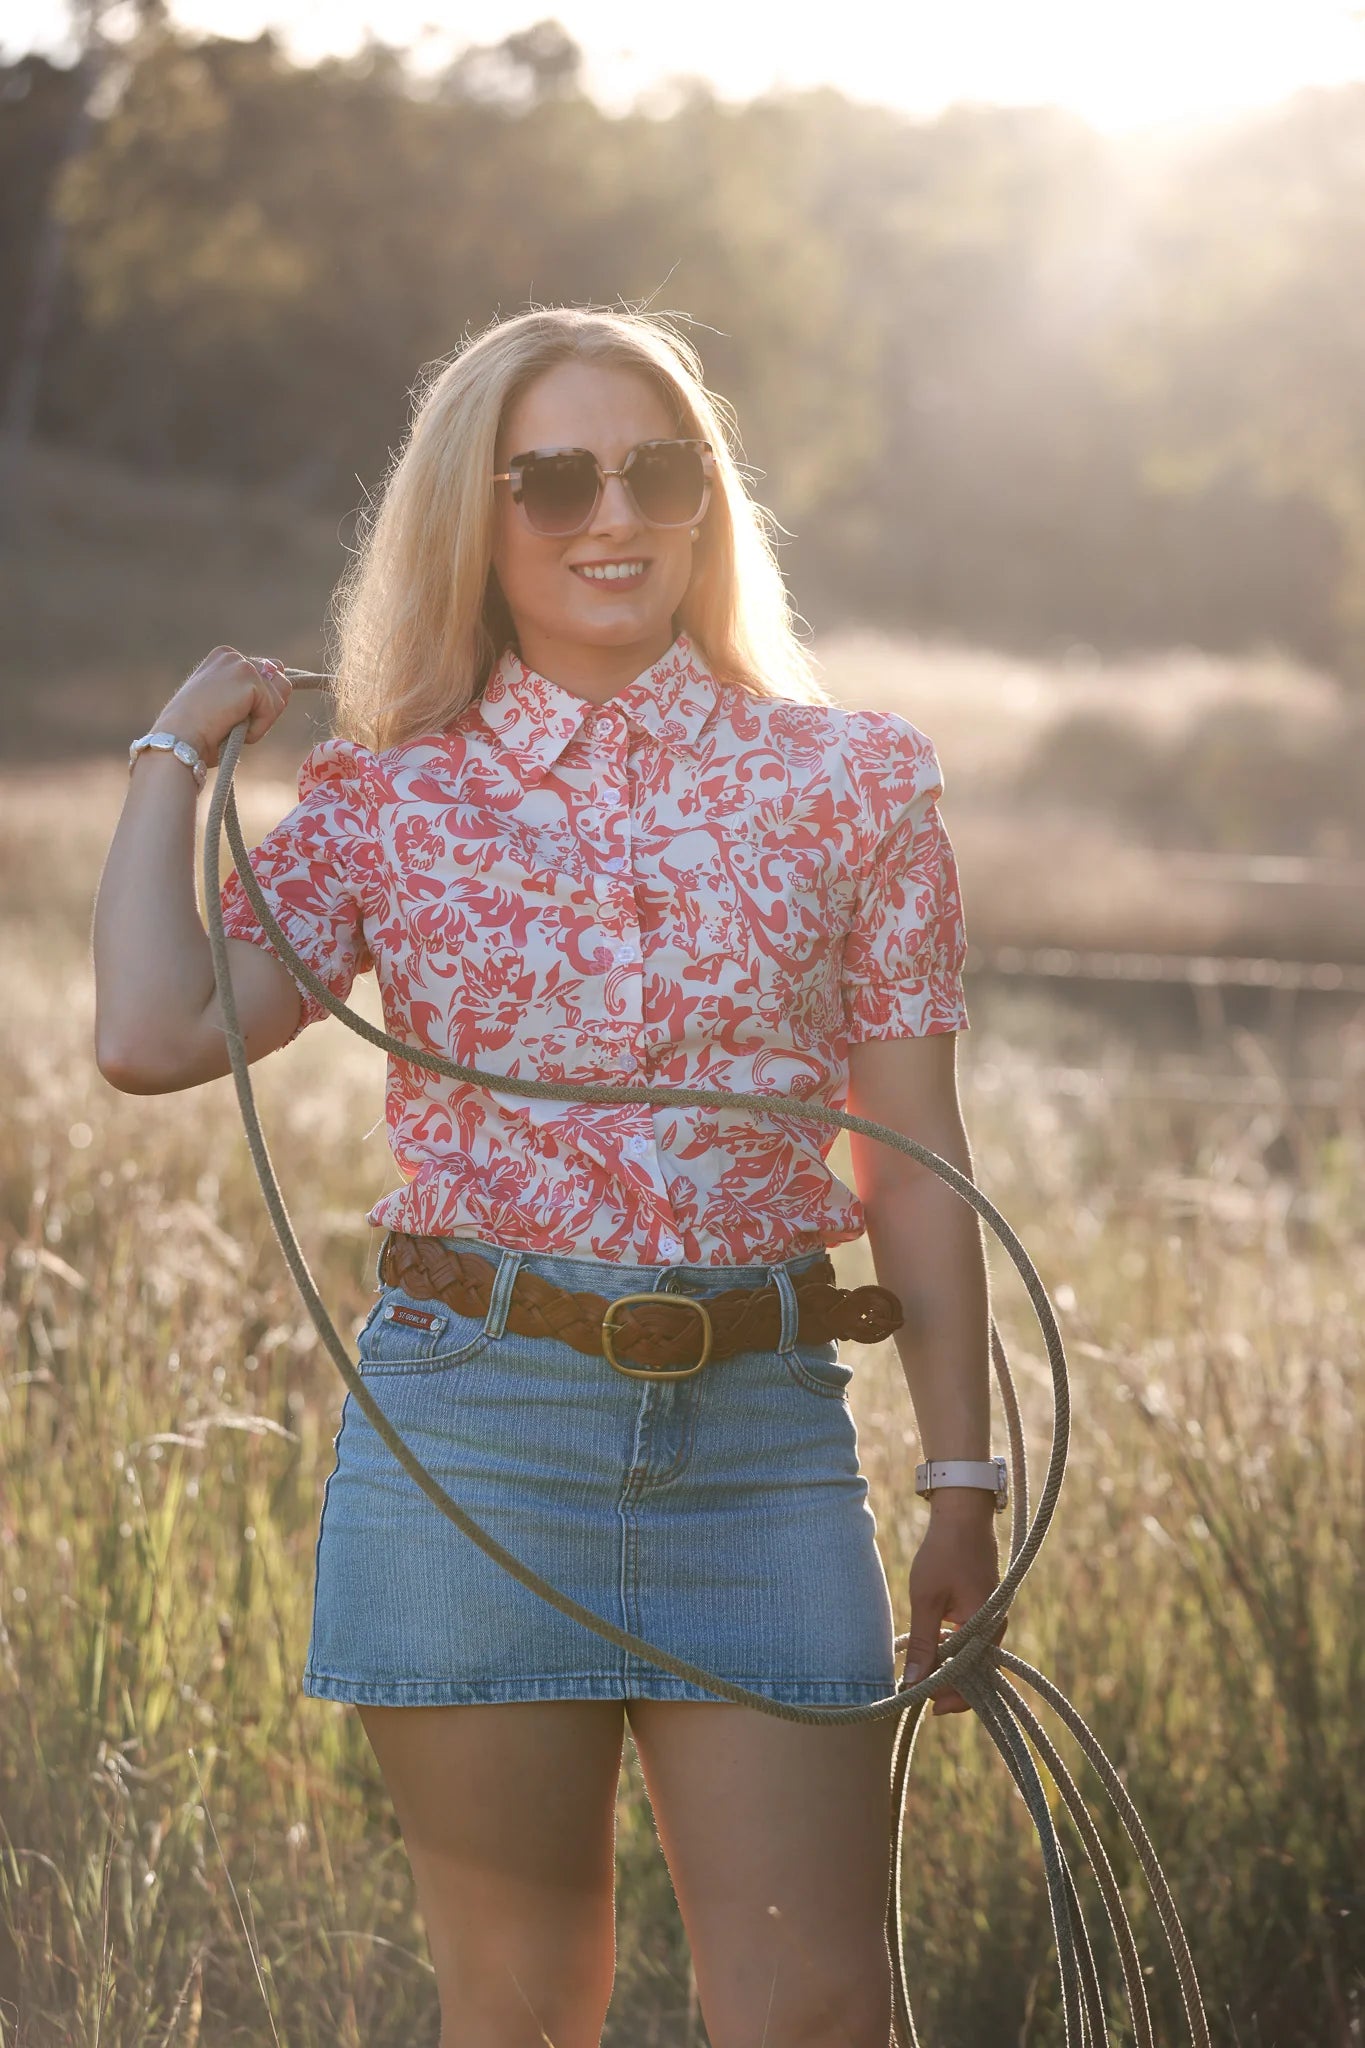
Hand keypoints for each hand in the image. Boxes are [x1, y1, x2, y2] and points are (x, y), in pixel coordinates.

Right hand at [153, 646, 292, 769]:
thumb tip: (283, 683)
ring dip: (261, 721)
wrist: (178, 738)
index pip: (265, 676)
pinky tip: (234, 730)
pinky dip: (258, 729)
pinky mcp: (250, 680)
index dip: (256, 704)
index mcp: (224, 658)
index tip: (229, 716)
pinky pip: (272, 711)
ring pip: (279, 698)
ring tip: (231, 726)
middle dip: (265, 709)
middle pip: (278, 683)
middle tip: (233, 723)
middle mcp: (233, 656)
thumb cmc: (195, 731)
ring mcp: (242, 665)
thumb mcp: (222, 704)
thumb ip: (247, 692)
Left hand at [901, 1494, 1007, 1714]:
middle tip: (920, 1695)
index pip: (971, 1678)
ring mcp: (993, 1618)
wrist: (963, 1515)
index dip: (948, 1695)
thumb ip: (924, 1643)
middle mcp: (996, 1627)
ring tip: (923, 1677)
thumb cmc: (943, 1553)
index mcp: (985, 1627)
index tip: (922, 1702)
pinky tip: (935, 1650)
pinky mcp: (986, 1609)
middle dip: (951, 1688)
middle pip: (977, 1673)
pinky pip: (974, 1642)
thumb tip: (914, 1682)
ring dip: (952, 1670)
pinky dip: (956, 1652)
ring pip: (975, 1658)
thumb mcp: (926, 1598)